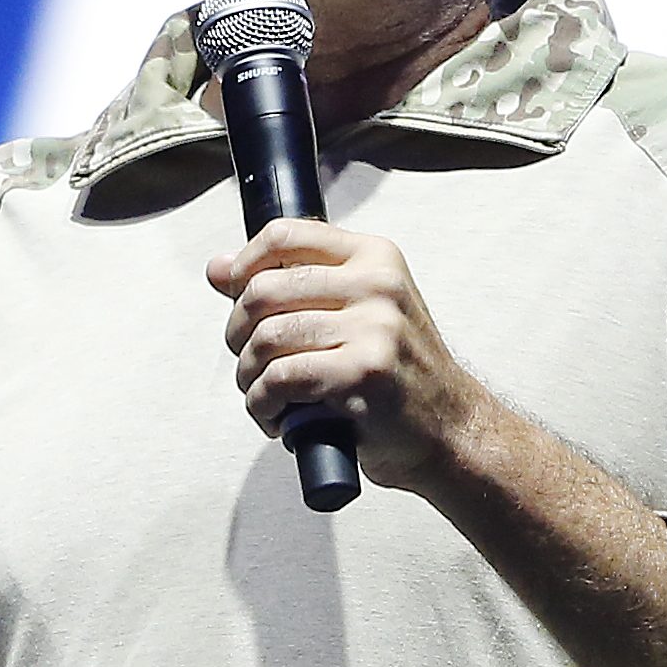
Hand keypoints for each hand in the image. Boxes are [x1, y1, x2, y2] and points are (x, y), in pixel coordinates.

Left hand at [208, 219, 489, 491]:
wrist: (450, 431)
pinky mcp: (362, 374)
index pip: (285, 235)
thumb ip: (291, 286)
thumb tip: (217, 268)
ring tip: (264, 395)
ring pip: (266, 338)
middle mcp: (377, 284)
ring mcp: (374, 328)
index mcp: (375, 257)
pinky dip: (262, 404)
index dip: (244, 264)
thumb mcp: (355, 313)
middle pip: (263, 290)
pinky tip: (277, 418)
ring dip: (249, 375)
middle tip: (249, 361)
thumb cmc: (396, 375)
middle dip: (238, 332)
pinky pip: (279, 379)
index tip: (237, 297)